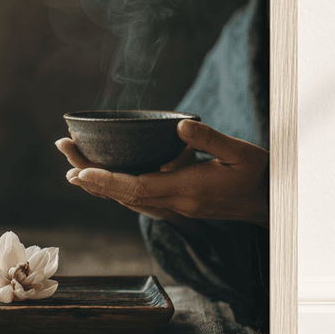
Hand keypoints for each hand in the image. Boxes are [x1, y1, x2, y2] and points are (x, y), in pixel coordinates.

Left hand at [55, 119, 268, 225]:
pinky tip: (104, 181)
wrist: (270, 202)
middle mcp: (177, 203)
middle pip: (124, 194)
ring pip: (128, 200)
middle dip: (91, 177)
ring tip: (73, 167)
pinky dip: (117, 191)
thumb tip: (180, 126)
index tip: (80, 170)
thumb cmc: (258, 174)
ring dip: (99, 185)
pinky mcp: (179, 206)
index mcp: (188, 189)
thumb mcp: (240, 152)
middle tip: (64, 154)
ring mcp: (177, 207)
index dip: (106, 180)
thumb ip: (210, 139)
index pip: (137, 187)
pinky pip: (139, 201)